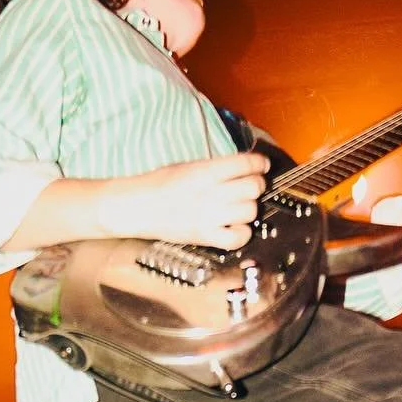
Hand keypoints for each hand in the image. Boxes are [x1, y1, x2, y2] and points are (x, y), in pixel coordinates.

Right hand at [107, 152, 268, 247]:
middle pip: (253, 188)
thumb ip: (216, 168)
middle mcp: (211, 193)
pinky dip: (242, 233)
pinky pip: (238, 238)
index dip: (260, 164)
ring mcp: (210, 217)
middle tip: (252, 186)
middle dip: (256, 185)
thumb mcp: (189, 166)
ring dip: (249, 208)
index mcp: (206, 171)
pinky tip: (235, 227)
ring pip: (250, 211)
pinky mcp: (206, 237)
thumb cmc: (160, 184)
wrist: (139, 207)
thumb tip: (242, 169)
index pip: (246, 164)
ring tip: (240, 207)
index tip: (262, 165)